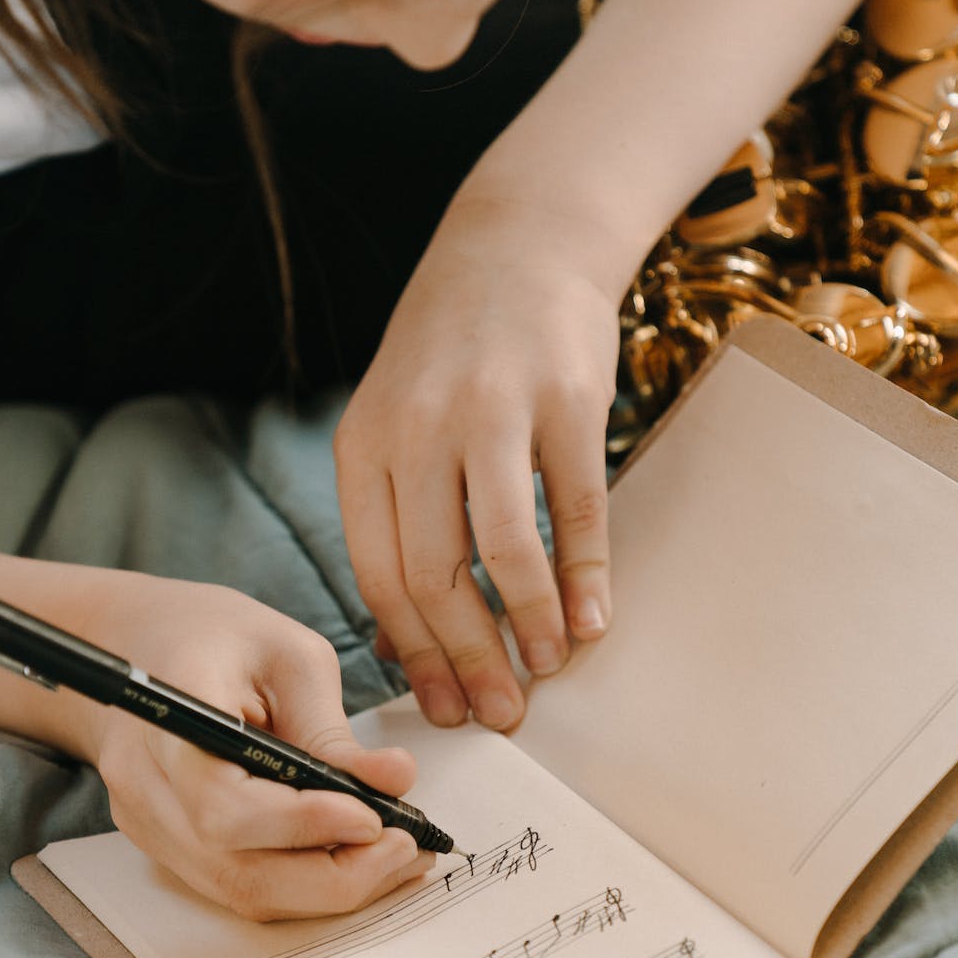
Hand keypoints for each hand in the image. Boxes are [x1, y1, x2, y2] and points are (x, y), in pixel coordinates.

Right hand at [48, 572, 433, 919]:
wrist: (139, 644)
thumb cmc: (215, 637)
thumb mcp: (290, 655)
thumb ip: (334, 729)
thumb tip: (395, 783)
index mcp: (169, 717)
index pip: (225, 804)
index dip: (302, 825)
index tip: (372, 817)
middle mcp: (145, 784)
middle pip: (236, 869)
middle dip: (333, 875)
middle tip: (405, 849)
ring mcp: (148, 823)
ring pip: (241, 892)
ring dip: (327, 889)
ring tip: (394, 857)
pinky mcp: (165, 844)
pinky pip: (235, 885)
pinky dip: (301, 884)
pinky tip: (352, 858)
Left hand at [334, 190, 622, 730]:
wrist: (517, 243)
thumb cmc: (452, 354)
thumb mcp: (393, 423)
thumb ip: (394, 519)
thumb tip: (403, 642)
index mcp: (363, 446)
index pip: (379, 576)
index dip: (414, 653)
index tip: (444, 707)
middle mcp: (417, 430)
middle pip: (435, 576)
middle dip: (470, 659)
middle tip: (501, 713)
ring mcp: (492, 411)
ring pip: (502, 550)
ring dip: (530, 624)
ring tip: (550, 668)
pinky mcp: (563, 400)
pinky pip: (573, 507)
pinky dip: (584, 573)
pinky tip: (593, 618)